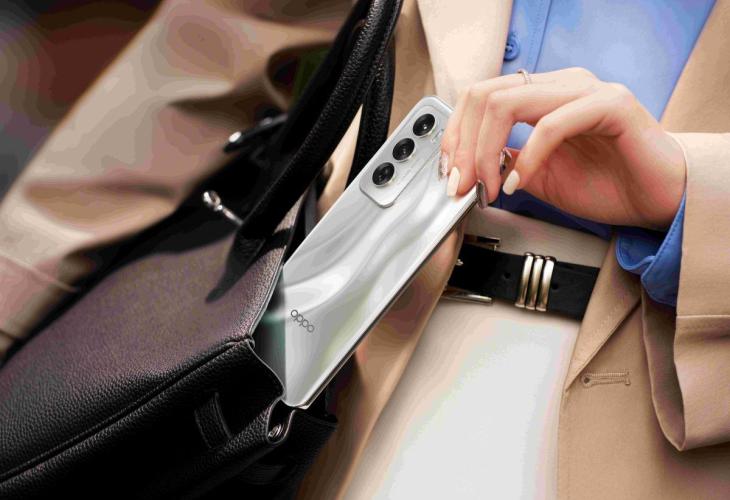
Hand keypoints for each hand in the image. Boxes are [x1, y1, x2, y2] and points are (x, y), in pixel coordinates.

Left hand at [440, 68, 686, 228]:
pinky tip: (521, 184)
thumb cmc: (607, 186)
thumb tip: (467, 166)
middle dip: (462, 145)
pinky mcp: (611, 105)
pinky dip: (528, 158)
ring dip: (485, 151)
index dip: (455, 135)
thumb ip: (504, 164)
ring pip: (508, 102)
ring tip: (489, 187)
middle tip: (461, 184)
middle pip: (484, 95)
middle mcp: (560, 85)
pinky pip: (552, 124)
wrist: (656, 201)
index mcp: (541, 96)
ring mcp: (585, 90)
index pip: (479, 97)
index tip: (449, 173)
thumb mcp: (538, 177)